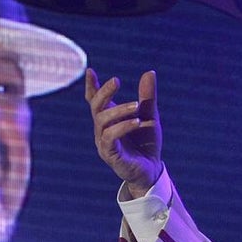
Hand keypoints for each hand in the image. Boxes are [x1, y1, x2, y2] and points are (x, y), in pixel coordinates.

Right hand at [86, 69, 162, 198]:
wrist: (152, 170)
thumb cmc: (147, 144)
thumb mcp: (150, 115)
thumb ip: (147, 96)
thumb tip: (149, 72)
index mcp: (109, 119)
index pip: (94, 101)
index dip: (91, 86)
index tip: (90, 71)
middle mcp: (102, 130)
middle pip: (95, 107)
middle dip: (104, 92)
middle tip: (116, 80)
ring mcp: (104, 143)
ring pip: (102, 121)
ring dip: (119, 110)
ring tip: (136, 106)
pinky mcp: (110, 155)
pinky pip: (110, 137)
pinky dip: (122, 127)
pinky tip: (137, 122)